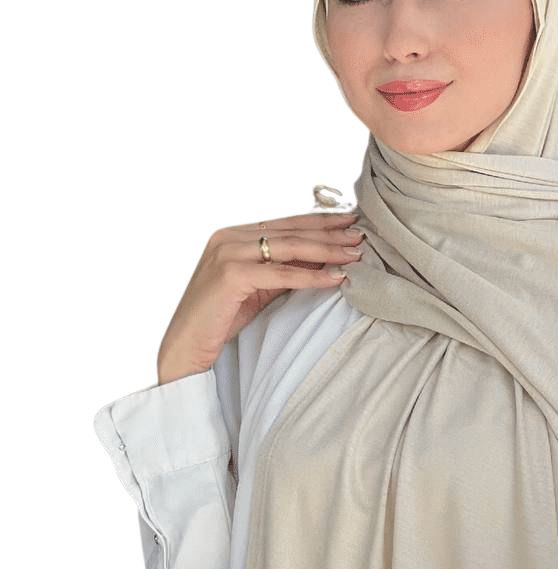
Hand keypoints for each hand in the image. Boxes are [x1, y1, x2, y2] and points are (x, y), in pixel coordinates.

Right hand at [156, 211, 364, 384]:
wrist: (185, 345)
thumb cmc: (220, 318)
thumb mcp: (256, 287)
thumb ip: (281, 270)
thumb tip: (319, 261)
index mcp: (233, 235)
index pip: (285, 224)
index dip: (319, 223)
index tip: (349, 223)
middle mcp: (229, 236)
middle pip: (290, 232)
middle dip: (329, 234)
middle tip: (361, 236)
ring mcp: (228, 253)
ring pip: (289, 247)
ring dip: (326, 250)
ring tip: (355, 254)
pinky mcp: (231, 275)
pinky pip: (281, 273)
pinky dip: (311, 276)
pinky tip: (335, 278)